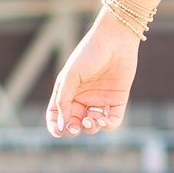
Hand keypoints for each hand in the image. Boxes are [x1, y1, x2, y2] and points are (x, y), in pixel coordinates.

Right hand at [46, 16, 139, 136]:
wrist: (115, 39)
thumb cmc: (89, 53)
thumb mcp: (70, 76)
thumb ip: (63, 99)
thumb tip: (61, 125)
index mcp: (69, 91)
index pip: (58, 114)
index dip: (56, 125)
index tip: (58, 132)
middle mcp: (84, 97)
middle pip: (75, 122)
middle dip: (74, 128)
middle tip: (76, 128)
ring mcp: (101, 99)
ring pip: (93, 124)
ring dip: (91, 128)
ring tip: (91, 120)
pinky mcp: (118, 99)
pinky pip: (113, 120)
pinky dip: (108, 125)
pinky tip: (103, 120)